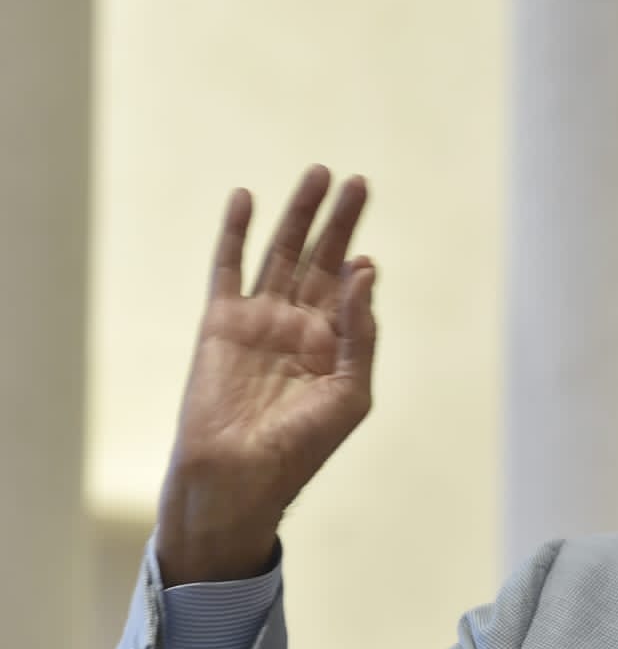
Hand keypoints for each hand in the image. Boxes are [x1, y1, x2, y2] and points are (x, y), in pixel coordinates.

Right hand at [156, 167, 376, 584]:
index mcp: (335, 346)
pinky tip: (247, 199)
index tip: (364, 259)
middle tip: (359, 182)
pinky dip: (236, 232)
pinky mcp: (221, 320)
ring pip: (282, 253)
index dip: (360, 270)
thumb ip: (361, 333)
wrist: (240, 473)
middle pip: (322, 259)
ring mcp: (260, 319)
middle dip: (340, 220)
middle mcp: (299, 326)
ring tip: (318, 175)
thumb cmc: (301, 446)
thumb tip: (363, 271)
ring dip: (299, 214)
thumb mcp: (351, 394)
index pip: (352, 292)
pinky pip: (228, 266)